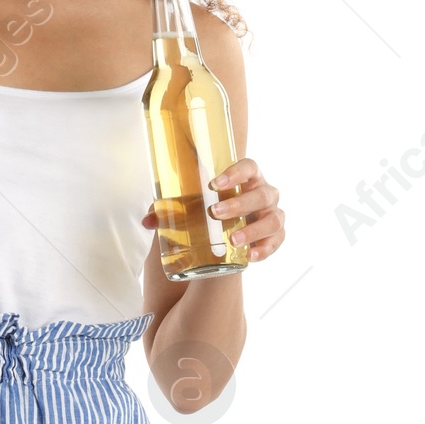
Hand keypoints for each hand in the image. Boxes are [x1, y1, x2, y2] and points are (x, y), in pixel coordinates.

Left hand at [140, 159, 285, 263]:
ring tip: (232, 240)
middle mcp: (265, 193)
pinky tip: (250, 256)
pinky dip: (265, 249)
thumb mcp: (190, 209)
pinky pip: (276, 242)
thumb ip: (169, 211)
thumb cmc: (208, 212)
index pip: (249, 167)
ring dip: (253, 229)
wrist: (223, 236)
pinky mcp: (274, 237)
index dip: (236, 173)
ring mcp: (272, 215)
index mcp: (248, 178)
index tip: (214, 183)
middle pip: (262, 194)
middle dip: (240, 204)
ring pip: (273, 219)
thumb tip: (148, 221)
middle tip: (215, 213)